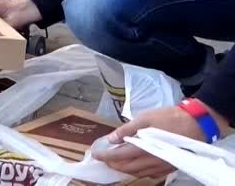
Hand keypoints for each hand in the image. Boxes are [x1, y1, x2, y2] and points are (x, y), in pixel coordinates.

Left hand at [93, 102, 229, 178]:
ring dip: (124, 169)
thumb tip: (111, 138)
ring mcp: (161, 166)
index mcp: (143, 148)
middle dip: (112, 164)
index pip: (118, 157)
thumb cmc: (169, 118)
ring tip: (115, 161)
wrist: (197, 124)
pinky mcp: (169, 167)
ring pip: (137, 173)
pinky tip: (134, 164)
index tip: (95, 153)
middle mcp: (151, 161)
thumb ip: (126, 129)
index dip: (105, 156)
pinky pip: (149, 174)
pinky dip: (138, 171)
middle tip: (103, 158)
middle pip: (126, 168)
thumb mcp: (145, 118)